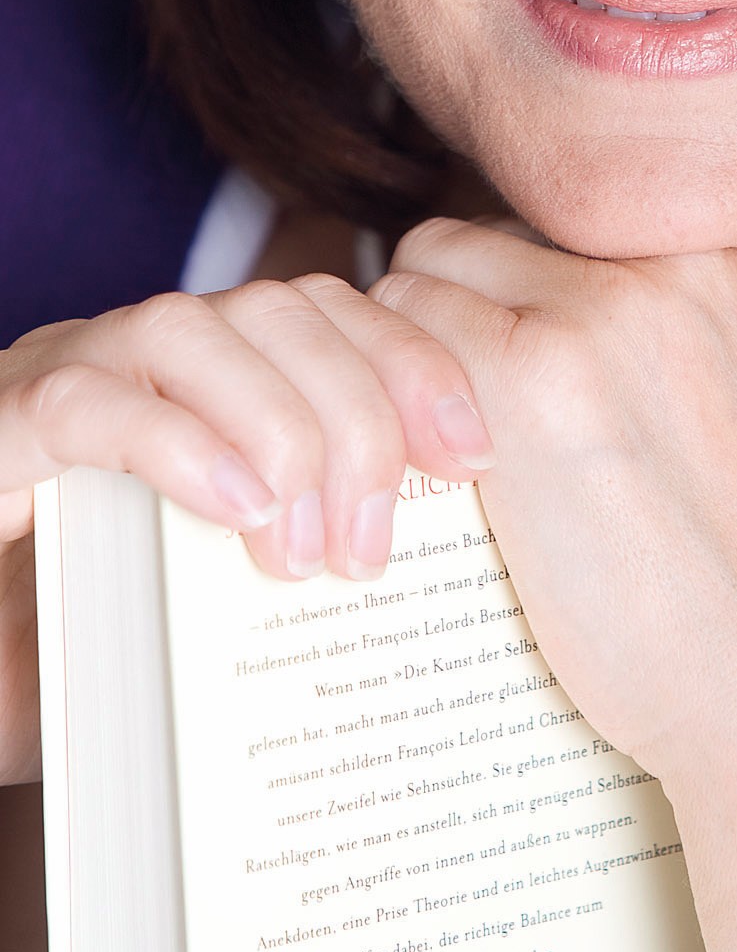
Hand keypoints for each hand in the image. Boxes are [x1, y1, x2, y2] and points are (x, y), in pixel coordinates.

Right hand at [0, 276, 496, 782]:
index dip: (415, 364)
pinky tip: (236, 514)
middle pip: (286, 313)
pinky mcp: (0, 423)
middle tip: (373, 546)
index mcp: (220, 371)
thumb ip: (312, 572)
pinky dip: (176, 445)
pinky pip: (90, 402)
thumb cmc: (88, 639)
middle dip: (358, 414)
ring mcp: (69, 373)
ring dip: (276, 427)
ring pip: (192, 329)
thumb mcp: (223, 596)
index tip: (474, 456)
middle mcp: (148, 352)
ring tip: (305, 551)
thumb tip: (438, 625)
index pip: (338, 313)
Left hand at [371, 220, 736, 785]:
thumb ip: (733, 336)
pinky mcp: (529, 373)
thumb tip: (665, 332)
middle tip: (462, 415)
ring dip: (418, 350)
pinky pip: (401, 333)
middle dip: (471, 314)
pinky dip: (385, 397)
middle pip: (504, 231)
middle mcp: (677, 251)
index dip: (537, 292)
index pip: (580, 218)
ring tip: (429, 446)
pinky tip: (405, 471)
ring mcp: (604, 307)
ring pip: (434, 267)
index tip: (525, 366)